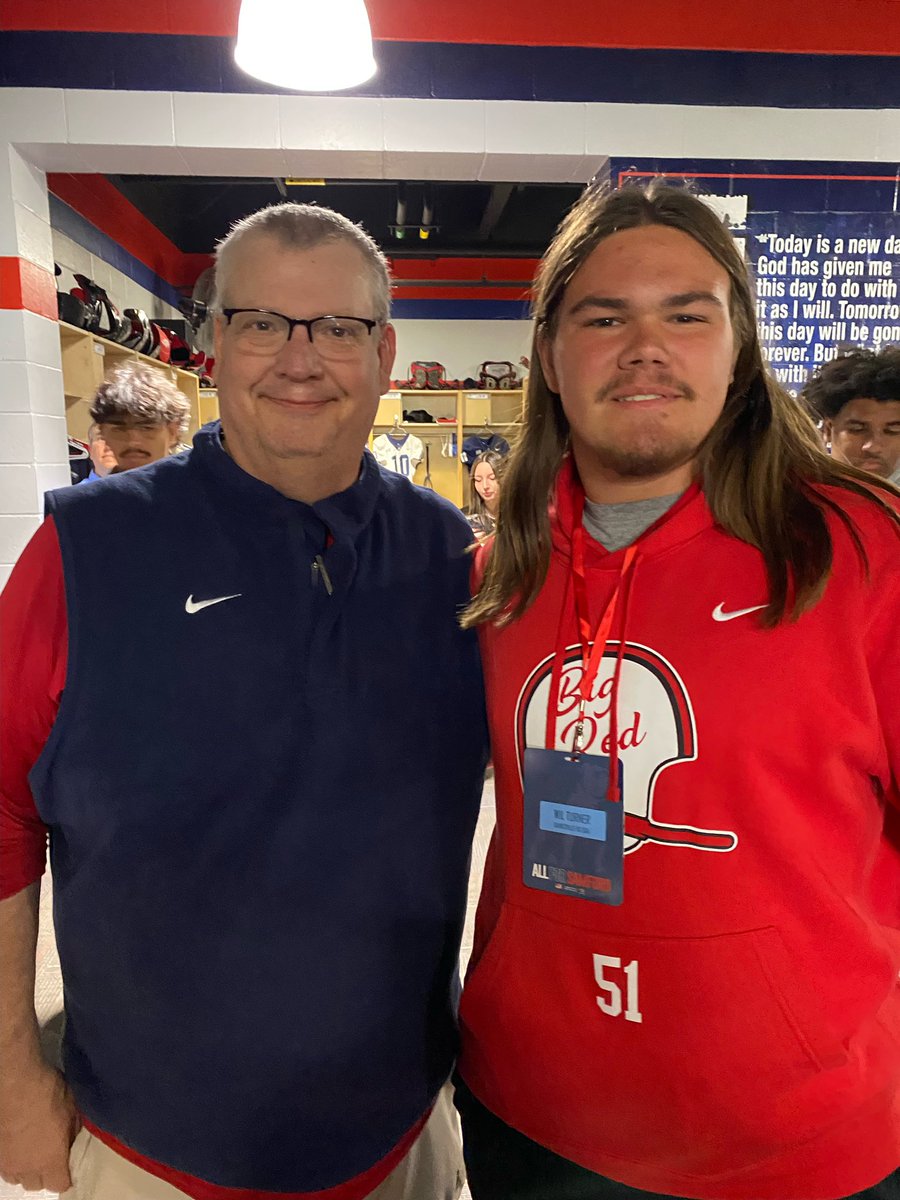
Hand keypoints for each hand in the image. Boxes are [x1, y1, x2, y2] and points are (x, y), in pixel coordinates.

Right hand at [0, 1062, 79, 1192]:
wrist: (15, 1083)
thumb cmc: (47, 1092)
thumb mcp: (72, 1109)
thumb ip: (73, 1131)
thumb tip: (72, 1140)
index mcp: (50, 1161)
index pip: (60, 1184)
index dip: (67, 1176)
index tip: (70, 1164)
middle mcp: (26, 1168)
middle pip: (38, 1184)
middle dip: (47, 1173)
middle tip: (53, 1154)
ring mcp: (7, 1162)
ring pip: (19, 1177)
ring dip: (28, 1169)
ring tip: (34, 1149)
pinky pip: (5, 1166)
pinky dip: (13, 1160)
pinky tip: (19, 1143)